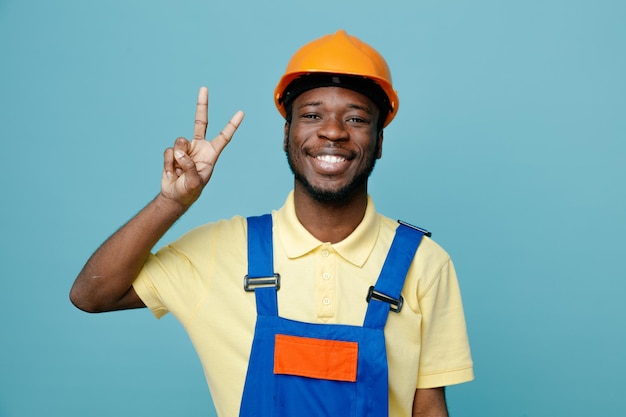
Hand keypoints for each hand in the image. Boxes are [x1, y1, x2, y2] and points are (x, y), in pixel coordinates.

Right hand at [161, 87, 243, 207]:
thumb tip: (181, 153)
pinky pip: (169, 151)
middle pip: (201, 122)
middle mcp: (199, 147)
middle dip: (202, 104)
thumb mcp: (195, 183)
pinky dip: (169, 163)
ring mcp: (185, 148)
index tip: (241, 112)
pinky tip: (172, 171)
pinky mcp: (173, 152)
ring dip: (178, 157)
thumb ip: (190, 167)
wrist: (174, 196)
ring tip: (179, 170)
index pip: (224, 136)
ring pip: (180, 141)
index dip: (232, 125)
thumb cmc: (190, 191)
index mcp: (211, 153)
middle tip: (204, 88)